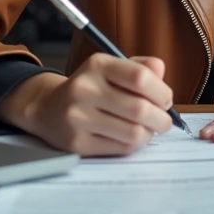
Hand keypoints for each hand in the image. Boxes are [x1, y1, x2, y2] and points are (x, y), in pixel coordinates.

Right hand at [0, 53, 173, 155]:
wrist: (47, 109)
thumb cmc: (90, 88)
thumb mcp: (111, 68)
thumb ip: (140, 67)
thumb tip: (161, 72)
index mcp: (97, 65)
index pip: (139, 77)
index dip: (161, 91)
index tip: (166, 99)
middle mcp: (84, 89)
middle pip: (139, 109)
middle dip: (162, 118)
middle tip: (165, 120)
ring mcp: (78, 118)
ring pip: (133, 132)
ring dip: (149, 133)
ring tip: (148, 128)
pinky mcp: (77, 143)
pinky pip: (121, 147)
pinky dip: (134, 144)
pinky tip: (131, 136)